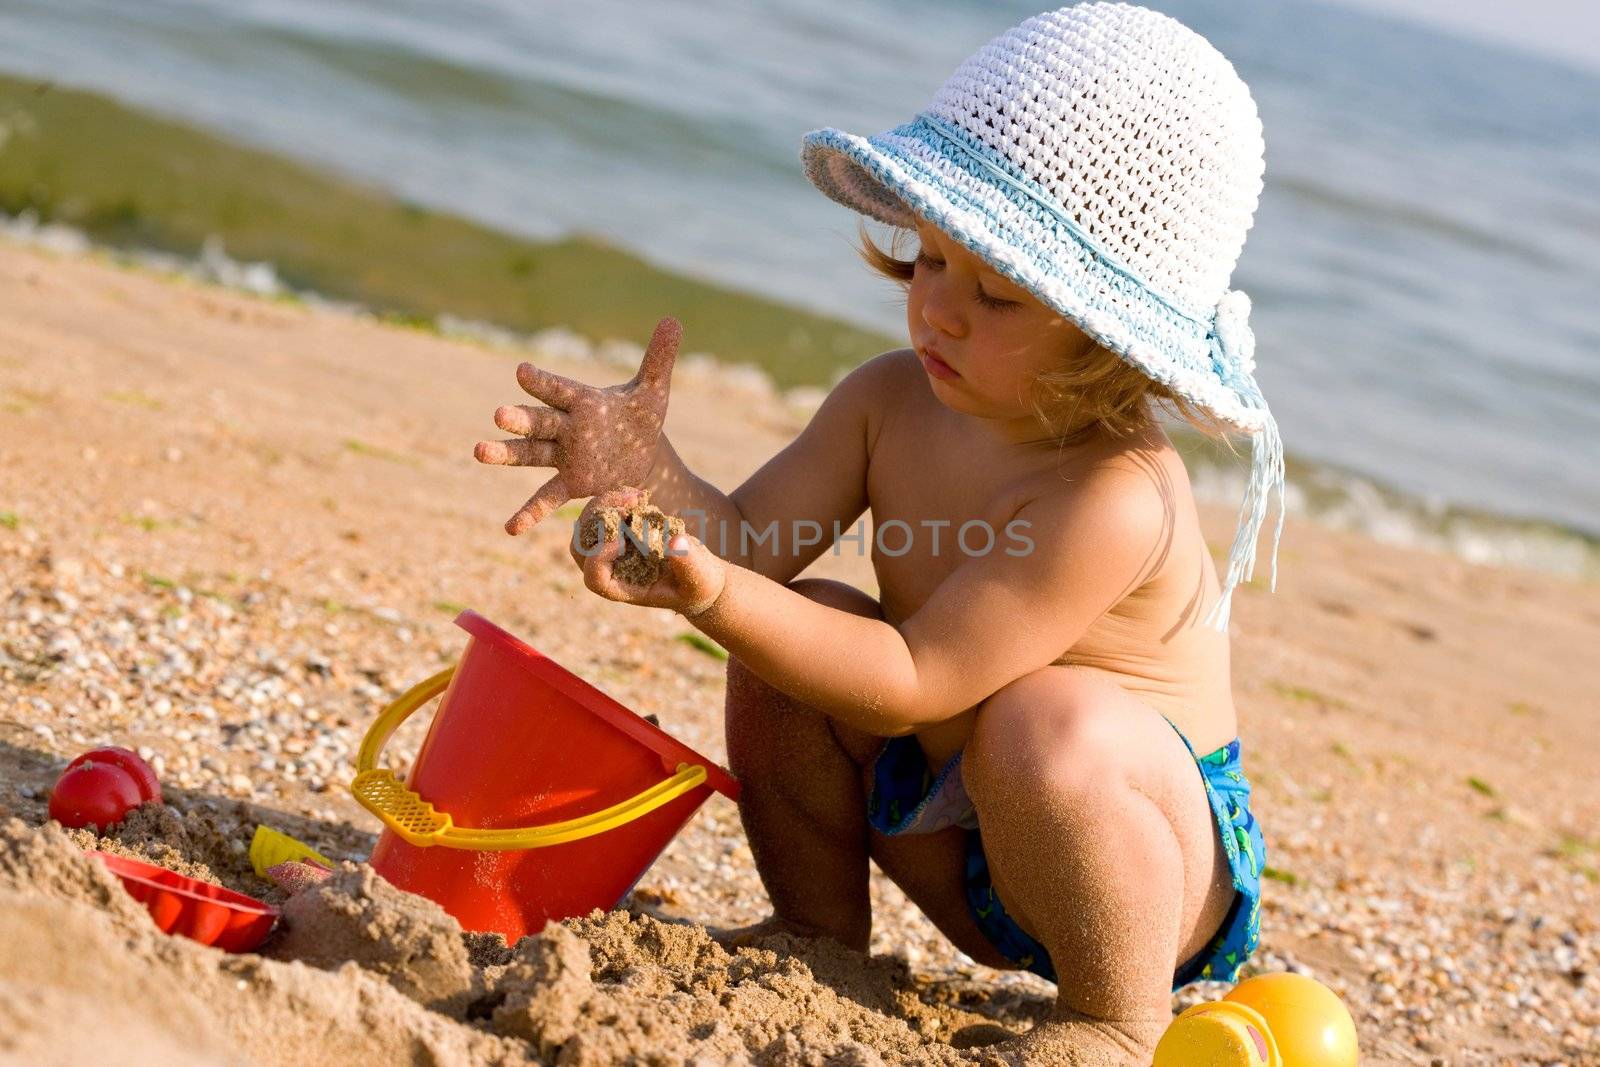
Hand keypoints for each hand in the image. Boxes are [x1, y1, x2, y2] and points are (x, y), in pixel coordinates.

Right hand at [475, 317, 680, 534]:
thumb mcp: (654, 391)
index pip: (559, 389)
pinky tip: (511, 529)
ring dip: (507, 454)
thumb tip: (673, 319)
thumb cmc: (639, 417)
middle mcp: (566, 427)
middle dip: (521, 420)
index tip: (521, 372)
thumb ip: (659, 358)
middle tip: (498, 415)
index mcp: (583, 402)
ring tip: (479, 451)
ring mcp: (564, 456)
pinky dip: (530, 513)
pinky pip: (547, 498)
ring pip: (532, 455)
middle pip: (540, 422)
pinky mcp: (571, 483)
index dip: (542, 382)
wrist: (640, 454)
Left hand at [569, 488, 727, 615]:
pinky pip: (603, 511)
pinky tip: (639, 495)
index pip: (594, 577)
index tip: (623, 540)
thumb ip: (689, 563)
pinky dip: (617, 499)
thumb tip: (676, 542)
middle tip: (627, 503)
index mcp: (622, 588)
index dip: (601, 557)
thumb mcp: (699, 578)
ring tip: (636, 496)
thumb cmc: (698, 583)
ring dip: (607, 504)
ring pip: (587, 525)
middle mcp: (609, 569)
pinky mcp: (618, 530)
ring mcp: (610, 548)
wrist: (698, 572)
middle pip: (580, 546)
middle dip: (598, 519)